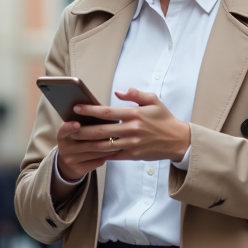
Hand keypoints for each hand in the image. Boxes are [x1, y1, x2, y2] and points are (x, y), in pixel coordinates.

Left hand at [68, 88, 190, 162]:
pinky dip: (100, 154)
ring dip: (87, 143)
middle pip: (100, 130)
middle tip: (69, 128)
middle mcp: (131, 129)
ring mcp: (132, 144)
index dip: (89, 110)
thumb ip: (135, 94)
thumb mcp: (153, 101)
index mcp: (134, 114)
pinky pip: (113, 155)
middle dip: (82, 129)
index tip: (76, 108)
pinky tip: (90, 151)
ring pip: (104, 145)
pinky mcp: (133, 155)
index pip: (107, 111)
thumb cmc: (164, 119)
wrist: (178, 141)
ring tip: (75, 140)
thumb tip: (118, 92)